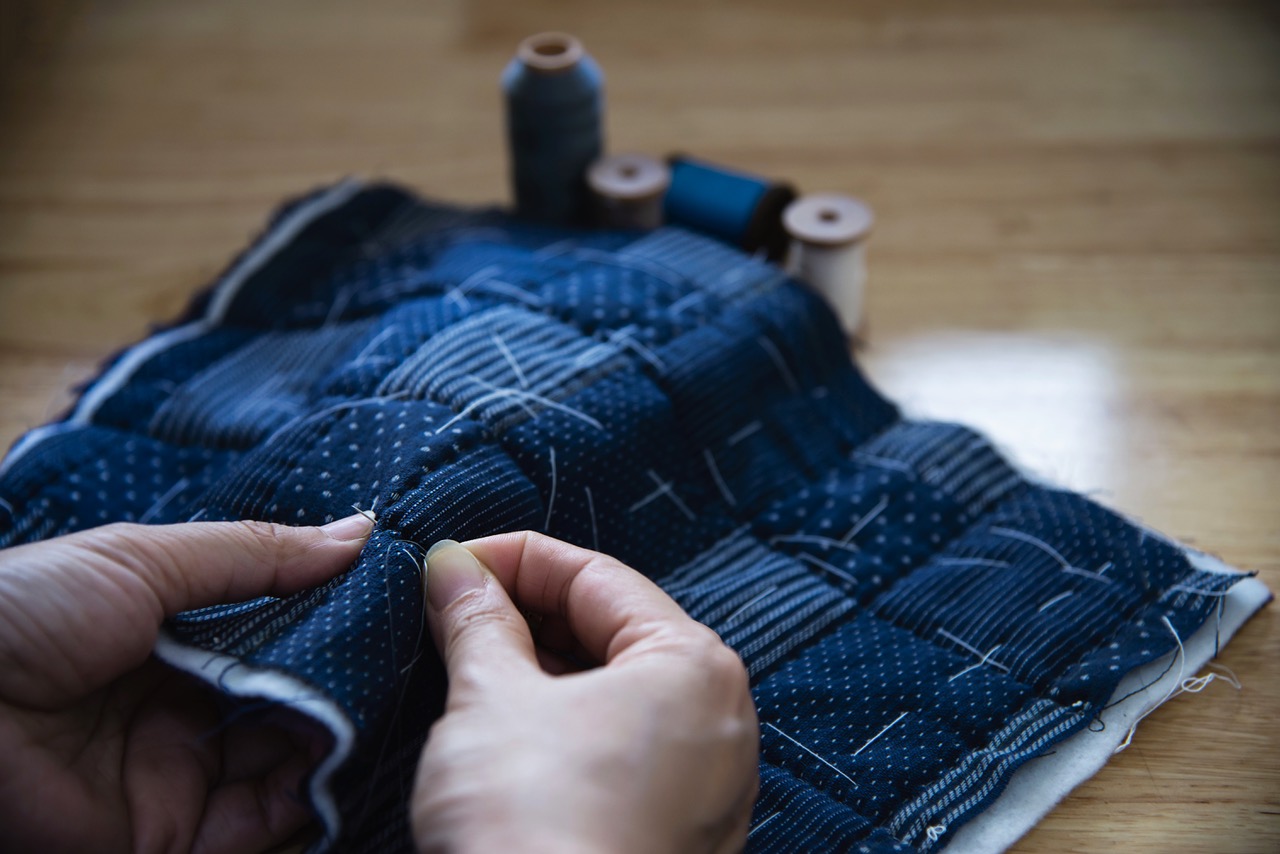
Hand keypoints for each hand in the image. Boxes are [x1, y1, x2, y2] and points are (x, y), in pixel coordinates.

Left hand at [0, 514, 372, 853]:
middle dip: (344, 682)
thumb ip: (255, 553)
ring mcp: (180, 776)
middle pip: (290, 701)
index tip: (397, 603)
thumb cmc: (23, 614)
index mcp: (175, 638)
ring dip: (333, 738)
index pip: (279, 633)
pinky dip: (305, 800)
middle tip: (403, 659)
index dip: (334, 622)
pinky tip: (334, 763)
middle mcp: (186, 708)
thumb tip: (362, 530)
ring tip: (374, 707)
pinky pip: (259, 824)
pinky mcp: (171, 838)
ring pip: (286, 762)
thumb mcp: (142, 561)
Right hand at [411, 532, 759, 853]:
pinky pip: (622, 752)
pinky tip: (506, 734)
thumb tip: (455, 571)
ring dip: (541, 673)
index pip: (595, 577)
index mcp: (693, 664)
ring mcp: (705, 784)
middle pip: (612, 632)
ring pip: (615, 695)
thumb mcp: (491, 699)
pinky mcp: (679, 833)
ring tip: (467, 668)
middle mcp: (718, 718)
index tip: (451, 563)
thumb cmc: (533, 821)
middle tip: (450, 612)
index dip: (514, 559)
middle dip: (526, 617)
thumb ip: (477, 621)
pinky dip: (566, 730)